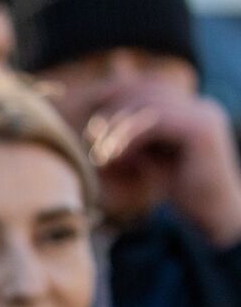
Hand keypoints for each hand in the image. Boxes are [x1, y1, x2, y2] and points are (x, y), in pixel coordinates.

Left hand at [86, 83, 240, 246]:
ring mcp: (205, 116)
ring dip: (119, 126)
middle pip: (147, 91)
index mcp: (193, 110)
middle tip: (92, 136)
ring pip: (149, 104)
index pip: (149, 89)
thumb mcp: (151, 158)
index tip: (94, 126)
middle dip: (114, 110)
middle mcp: (202, 107)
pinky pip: (156, 121)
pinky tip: (116, 155)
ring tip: (101, 150)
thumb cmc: (182, 192)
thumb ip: (132, 138)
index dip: (117, 101)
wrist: (214, 217)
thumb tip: (96, 124)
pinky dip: (130, 136)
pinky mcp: (201, 131)